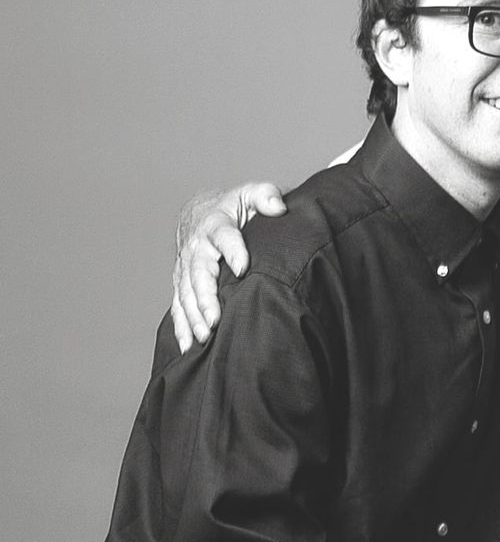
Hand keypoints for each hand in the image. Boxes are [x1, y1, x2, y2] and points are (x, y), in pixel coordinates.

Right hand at [171, 182, 285, 350]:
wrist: (202, 214)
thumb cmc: (236, 207)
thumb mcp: (251, 194)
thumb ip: (265, 195)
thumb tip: (277, 205)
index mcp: (216, 225)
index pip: (224, 236)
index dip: (233, 250)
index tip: (243, 267)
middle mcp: (197, 248)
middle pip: (200, 274)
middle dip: (207, 297)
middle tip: (216, 319)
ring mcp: (186, 268)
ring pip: (186, 294)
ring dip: (194, 316)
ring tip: (206, 337)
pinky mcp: (182, 284)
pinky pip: (179, 307)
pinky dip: (182, 327)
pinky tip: (188, 346)